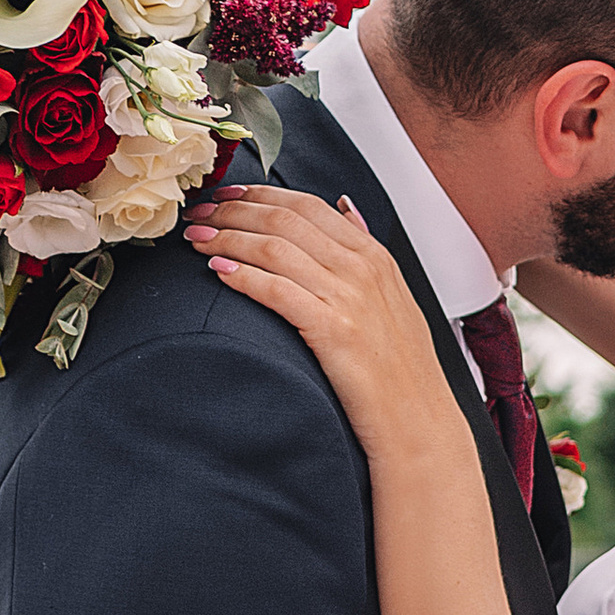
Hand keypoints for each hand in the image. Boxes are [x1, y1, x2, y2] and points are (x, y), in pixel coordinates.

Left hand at [187, 188, 448, 456]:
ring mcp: (349, 297)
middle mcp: (363, 268)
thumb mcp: (394, 295)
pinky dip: (243, 276)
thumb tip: (344, 206)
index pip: (307, 205)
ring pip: (274, 248)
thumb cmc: (401, 368)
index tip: (226, 195)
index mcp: (375, 256)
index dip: (259, 194)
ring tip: (197, 240)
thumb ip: (365, 248)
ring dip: (227, 239)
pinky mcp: (333, 330)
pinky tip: (218, 273)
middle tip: (199, 215)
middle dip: (233, 211)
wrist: (418, 420)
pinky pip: (276, 290)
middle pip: (284, 220)